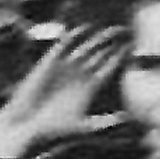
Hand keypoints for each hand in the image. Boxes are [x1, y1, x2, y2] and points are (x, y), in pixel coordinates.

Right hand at [0, 25, 130, 158]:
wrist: (28, 123)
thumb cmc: (54, 129)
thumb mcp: (83, 126)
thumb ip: (104, 122)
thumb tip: (125, 119)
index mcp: (89, 89)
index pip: (108, 69)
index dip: (119, 58)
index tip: (131, 48)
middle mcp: (79, 76)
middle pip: (99, 55)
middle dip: (111, 44)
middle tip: (124, 31)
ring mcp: (65, 68)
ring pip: (85, 49)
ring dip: (97, 39)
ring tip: (111, 28)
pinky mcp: (50, 63)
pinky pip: (62, 47)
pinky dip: (71, 37)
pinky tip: (83, 29)